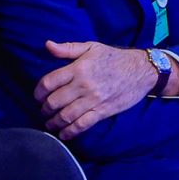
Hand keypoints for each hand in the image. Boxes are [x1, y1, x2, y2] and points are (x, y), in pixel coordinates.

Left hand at [35, 40, 161, 139]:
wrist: (141, 70)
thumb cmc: (114, 58)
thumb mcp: (91, 47)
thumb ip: (68, 48)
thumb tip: (47, 45)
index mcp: (78, 68)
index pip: (49, 82)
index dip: (38, 92)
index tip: (37, 96)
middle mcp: (84, 85)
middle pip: (55, 101)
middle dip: (45, 109)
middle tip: (43, 110)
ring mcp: (93, 100)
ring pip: (66, 116)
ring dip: (54, 122)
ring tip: (49, 123)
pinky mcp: (103, 111)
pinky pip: (82, 125)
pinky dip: (70, 132)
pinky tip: (63, 134)